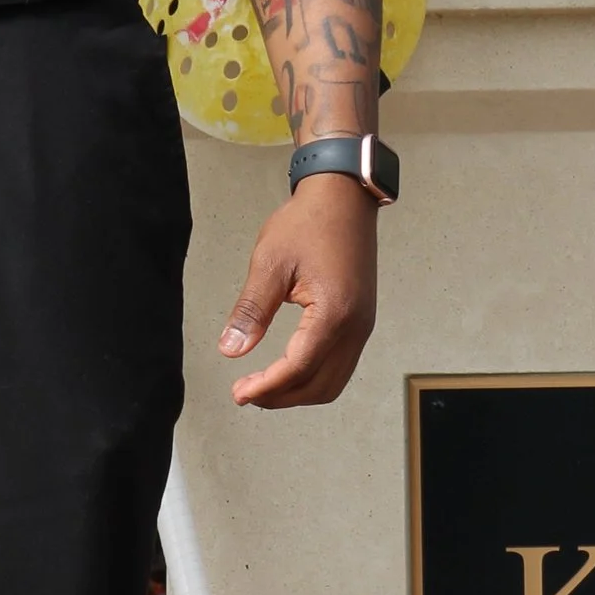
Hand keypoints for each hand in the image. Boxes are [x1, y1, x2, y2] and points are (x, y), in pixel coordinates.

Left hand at [219, 178, 378, 405]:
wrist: (344, 198)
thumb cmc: (309, 223)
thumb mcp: (270, 263)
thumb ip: (251, 311)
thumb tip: (231, 349)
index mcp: (334, 313)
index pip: (299, 367)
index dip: (267, 386)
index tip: (239, 393)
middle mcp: (356, 326)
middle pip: (320, 385)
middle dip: (281, 397)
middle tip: (246, 393)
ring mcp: (363, 325)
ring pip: (333, 381)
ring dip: (299, 391)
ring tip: (264, 386)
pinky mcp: (361, 320)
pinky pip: (341, 364)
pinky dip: (314, 377)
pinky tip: (289, 369)